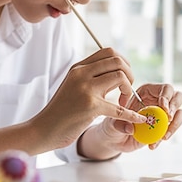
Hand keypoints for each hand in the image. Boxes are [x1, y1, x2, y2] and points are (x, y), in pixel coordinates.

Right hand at [25, 48, 146, 152]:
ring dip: (129, 89)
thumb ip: (93, 79)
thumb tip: (116, 75)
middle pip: (117, 60)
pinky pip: (119, 108)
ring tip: (124, 102)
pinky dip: (132, 114)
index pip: (108, 52)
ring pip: (120, 76)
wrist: (43, 129)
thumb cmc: (61, 112)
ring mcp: (85, 89)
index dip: (123, 63)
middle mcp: (81, 74)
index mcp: (78, 68)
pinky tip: (138, 119)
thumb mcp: (74, 87)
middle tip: (127, 91)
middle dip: (130, 74)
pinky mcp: (90, 106)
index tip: (124, 78)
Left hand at [78, 83, 181, 158]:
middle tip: (168, 119)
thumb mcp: (111, 124)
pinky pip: (172, 130)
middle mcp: (158, 101)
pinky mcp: (163, 128)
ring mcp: (163, 114)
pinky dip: (165, 138)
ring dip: (175, 124)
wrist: (113, 140)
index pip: (165, 88)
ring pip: (180, 113)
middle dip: (175, 107)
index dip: (167, 97)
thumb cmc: (112, 125)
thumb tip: (131, 128)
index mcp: (147, 92)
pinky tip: (152, 145)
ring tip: (164, 136)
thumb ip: (119, 124)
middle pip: (177, 97)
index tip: (163, 108)